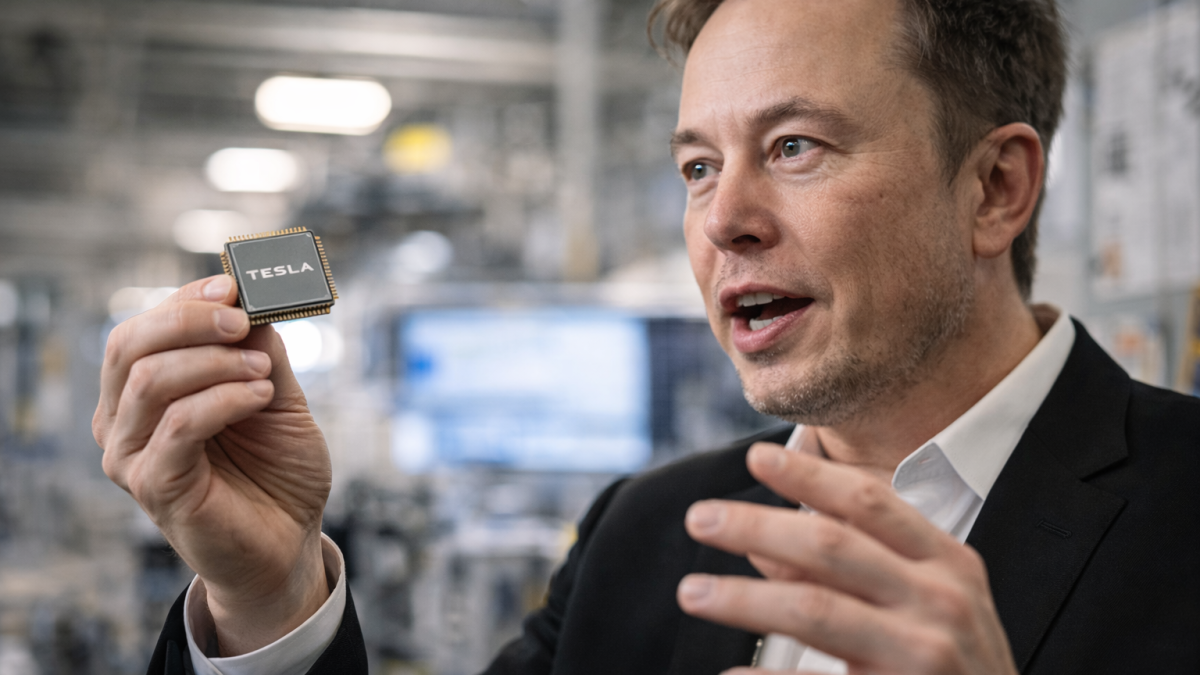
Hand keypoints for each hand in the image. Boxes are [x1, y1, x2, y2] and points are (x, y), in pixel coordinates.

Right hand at [93, 275, 331, 655]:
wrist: (289, 540)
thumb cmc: (276, 468)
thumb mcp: (274, 394)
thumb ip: (258, 349)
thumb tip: (250, 299)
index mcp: (141, 392)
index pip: (142, 327)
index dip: (185, 300)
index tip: (233, 286)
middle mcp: (123, 420)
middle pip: (129, 345)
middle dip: (189, 320)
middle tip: (243, 318)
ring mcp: (130, 456)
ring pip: (151, 380)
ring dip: (215, 362)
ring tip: (264, 372)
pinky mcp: (153, 486)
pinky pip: (179, 425)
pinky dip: (225, 400)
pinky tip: (261, 395)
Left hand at [677, 442, 1016, 674]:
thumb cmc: (956, 670)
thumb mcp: (921, 607)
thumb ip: (848, 571)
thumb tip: (764, 545)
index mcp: (949, 564)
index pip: (869, 502)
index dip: (809, 475)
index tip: (755, 457)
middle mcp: (940, 603)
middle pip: (830, 545)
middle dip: (756, 525)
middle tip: (700, 519)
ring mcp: (924, 656)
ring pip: (813, 609)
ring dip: (742, 597)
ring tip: (692, 592)